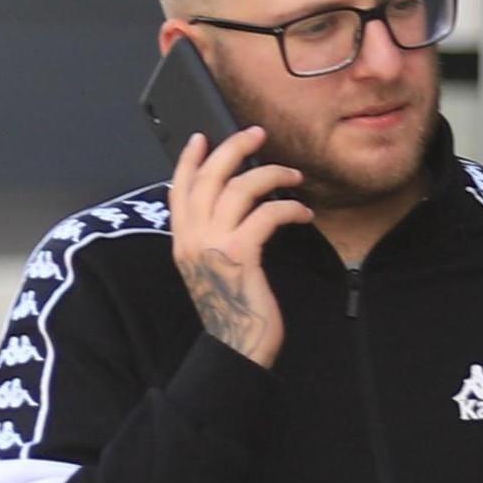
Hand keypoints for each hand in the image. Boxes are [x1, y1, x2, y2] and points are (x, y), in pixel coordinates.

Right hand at [166, 113, 302, 366]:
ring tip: (293, 175)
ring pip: (238, 188)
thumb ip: (212, 240)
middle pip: (209, 178)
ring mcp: (213, 246)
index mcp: (182, 242)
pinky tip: (304, 213)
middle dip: (234, 149)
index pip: (179, 190)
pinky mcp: (240, 254)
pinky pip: (266, 214)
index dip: (189, 161)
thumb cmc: (232, 310)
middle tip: (258, 134)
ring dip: (270, 174)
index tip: (202, 137)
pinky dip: (289, 208)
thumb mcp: (213, 270)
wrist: (234, 348)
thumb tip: (233, 208)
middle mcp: (191, 239)